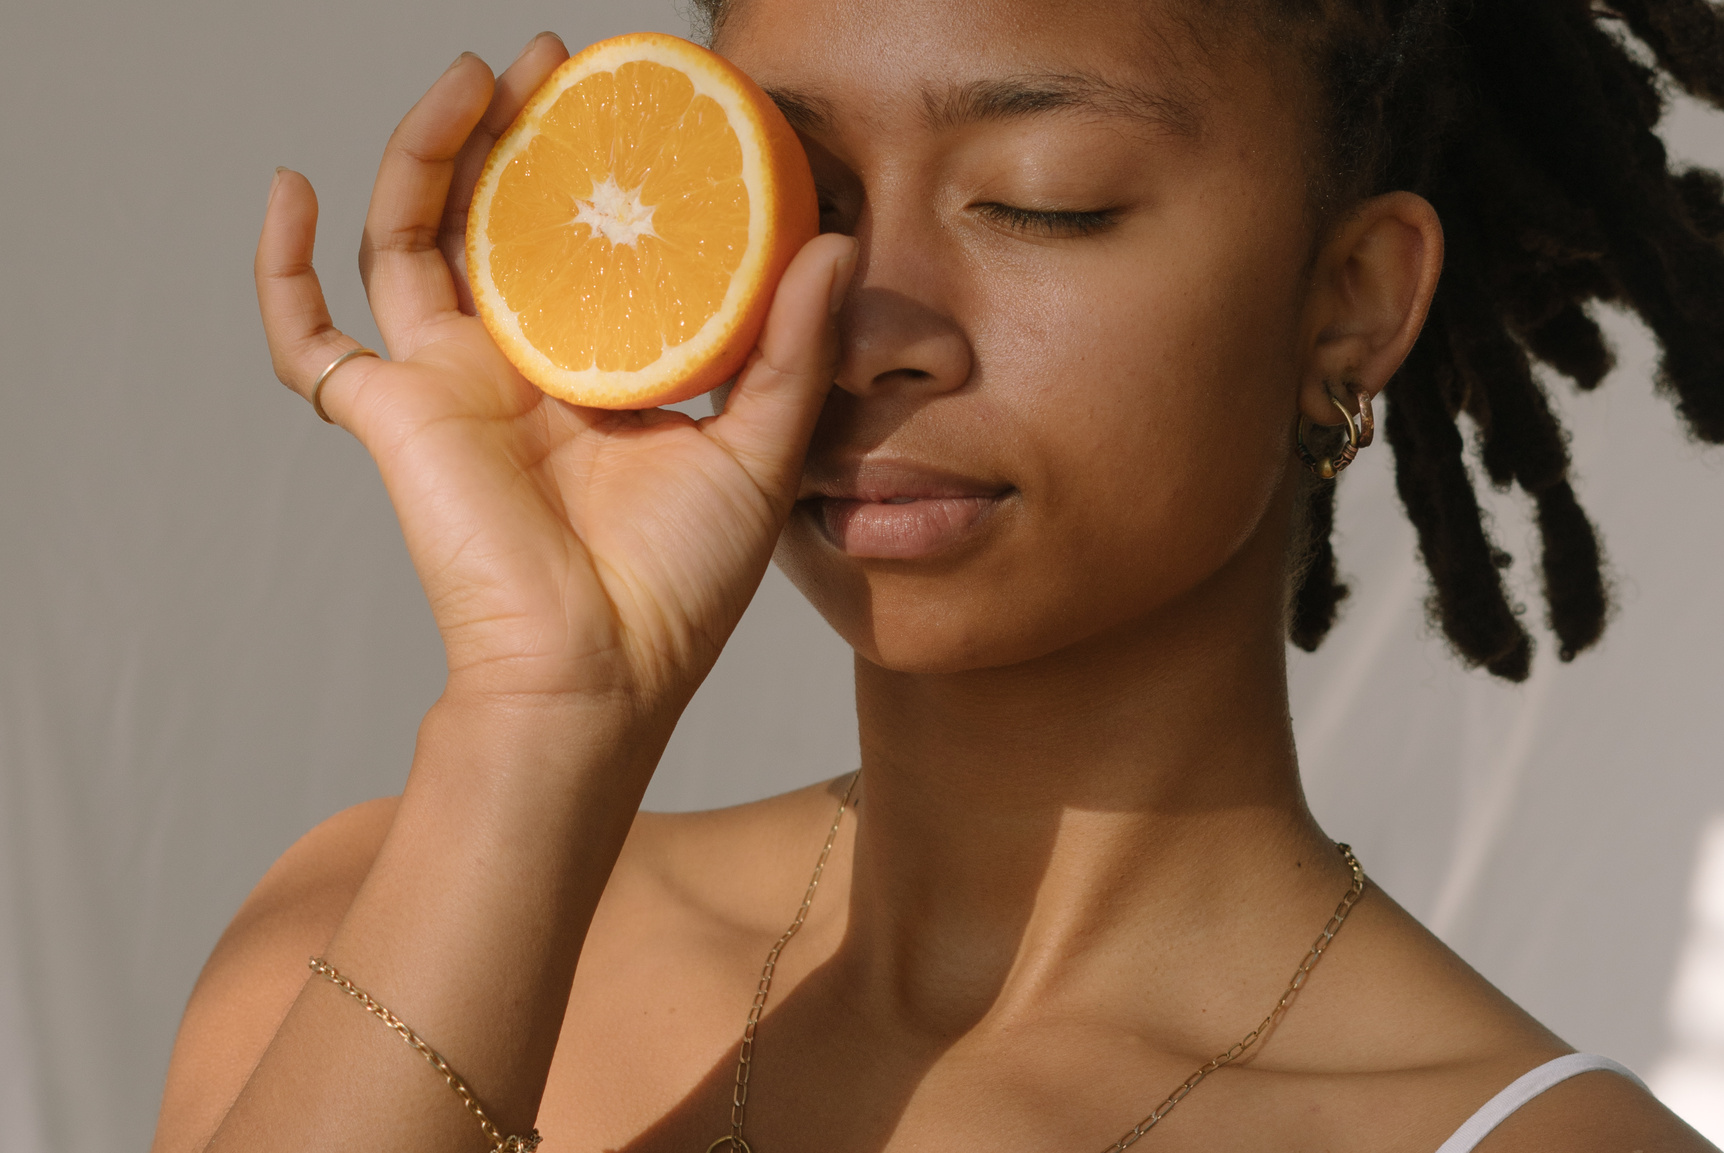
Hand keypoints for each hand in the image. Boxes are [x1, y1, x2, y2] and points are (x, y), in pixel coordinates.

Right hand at [255, 36, 856, 718]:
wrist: (600, 674)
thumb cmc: (679, 586)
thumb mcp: (758, 452)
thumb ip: (791, 350)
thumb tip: (839, 240)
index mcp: (600, 369)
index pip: (590, 244)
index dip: (602, 171)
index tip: (636, 101)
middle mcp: (519, 365)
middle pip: (495, 220)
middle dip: (515, 133)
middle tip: (554, 61)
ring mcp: (448, 385)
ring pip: (409, 242)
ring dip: (423, 154)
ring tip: (470, 79)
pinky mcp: (392, 415)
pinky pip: (308, 339)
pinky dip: (280, 270)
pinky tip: (288, 189)